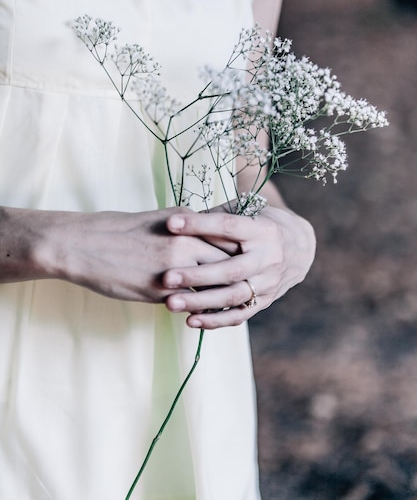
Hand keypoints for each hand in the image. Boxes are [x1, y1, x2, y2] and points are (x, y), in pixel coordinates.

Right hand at [2, 207, 229, 302]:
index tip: (249, 256)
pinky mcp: (158, 294)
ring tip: (233, 299)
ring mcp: (172, 272)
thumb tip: (209, 228)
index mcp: (186, 226)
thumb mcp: (159, 216)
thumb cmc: (119, 228)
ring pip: (212, 287)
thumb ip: (188, 224)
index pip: (228, 239)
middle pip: (227, 264)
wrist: (83, 245)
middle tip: (249, 280)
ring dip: (223, 294)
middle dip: (240, 273)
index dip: (241, 250)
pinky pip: (189, 304)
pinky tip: (205, 311)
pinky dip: (201, 308)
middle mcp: (184, 247)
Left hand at [164, 205, 315, 328]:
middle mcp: (269, 257)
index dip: (199, 225)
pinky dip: (215, 320)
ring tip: (171, 303)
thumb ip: (217, 216)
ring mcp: (269, 282)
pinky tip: (191, 320)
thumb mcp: (246, 211)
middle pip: (230, 270)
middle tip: (166, 277)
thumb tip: (180, 218)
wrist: (300, 246)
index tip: (171, 224)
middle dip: (197, 275)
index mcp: (262, 230)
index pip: (228, 227)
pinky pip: (239, 314)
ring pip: (233, 296)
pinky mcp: (265, 301)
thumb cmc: (261, 222)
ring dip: (201, 301)